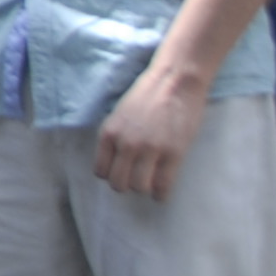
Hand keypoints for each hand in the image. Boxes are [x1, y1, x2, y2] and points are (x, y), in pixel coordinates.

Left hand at [93, 60, 211, 202]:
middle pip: (118, 183)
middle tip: (135, 180)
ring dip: (144, 189)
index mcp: (109, 133)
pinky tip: (161, 192)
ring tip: (150, 183)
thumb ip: (116, 137)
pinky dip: (160, 194)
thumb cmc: (148, 95)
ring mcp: (150, 150)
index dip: (111, 175)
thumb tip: (116, 162)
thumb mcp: (120, 115)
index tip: (120, 173)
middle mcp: (126, 144)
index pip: (101, 171)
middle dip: (126, 185)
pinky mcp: (172, 153)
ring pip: (139, 187)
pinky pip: (162, 185)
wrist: (174, 82)